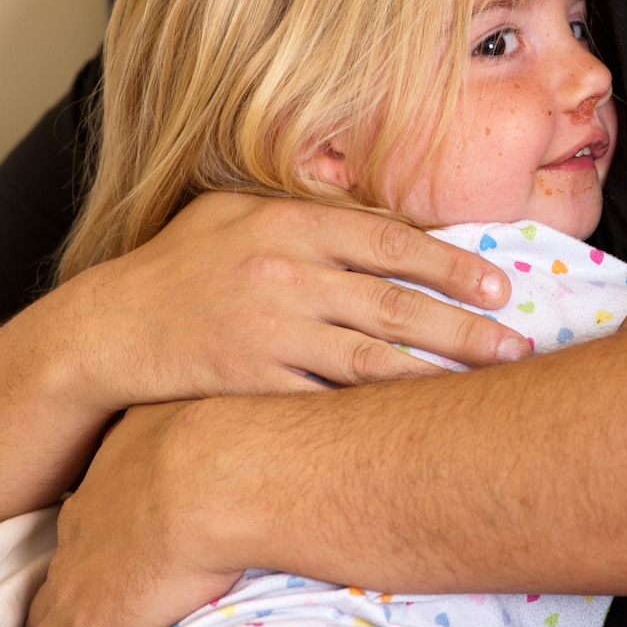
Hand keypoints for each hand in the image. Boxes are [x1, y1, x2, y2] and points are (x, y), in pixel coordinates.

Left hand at [22, 402, 235, 626]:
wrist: (215, 472)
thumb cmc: (223, 436)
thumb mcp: (196, 416)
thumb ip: (195, 427)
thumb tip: (228, 420)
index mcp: (103, 490)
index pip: (79, 541)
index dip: (90, 569)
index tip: (111, 584)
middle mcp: (78, 540)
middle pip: (49, 595)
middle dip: (60, 623)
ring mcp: (79, 591)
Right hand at [58, 192, 528, 414]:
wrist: (107, 330)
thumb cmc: (176, 265)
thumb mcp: (233, 210)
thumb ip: (302, 205)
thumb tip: (370, 203)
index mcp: (289, 221)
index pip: (390, 240)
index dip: (452, 263)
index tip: (497, 283)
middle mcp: (286, 272)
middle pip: (395, 304)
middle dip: (466, 327)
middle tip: (519, 343)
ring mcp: (270, 330)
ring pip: (373, 358)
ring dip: (439, 373)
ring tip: (490, 385)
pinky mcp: (253, 382)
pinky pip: (328, 401)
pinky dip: (376, 415)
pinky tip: (416, 424)